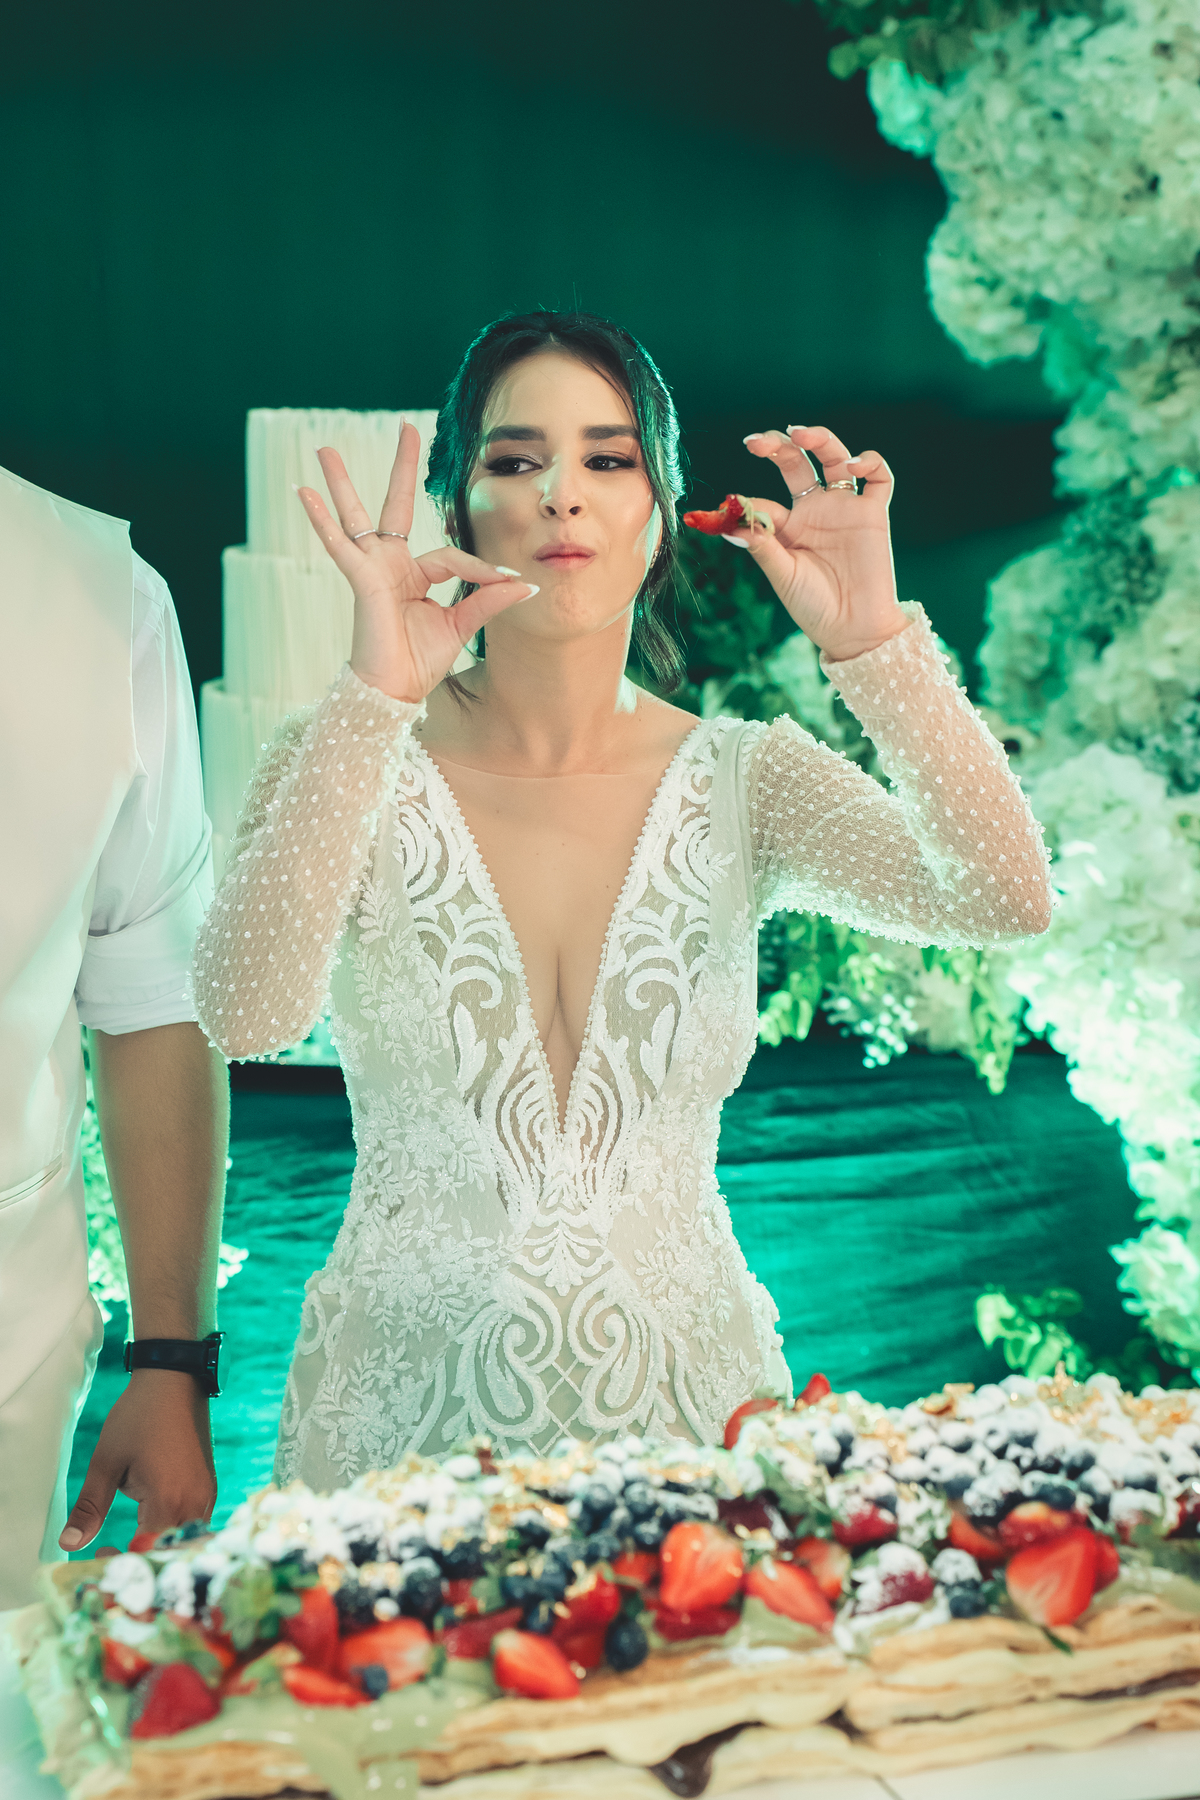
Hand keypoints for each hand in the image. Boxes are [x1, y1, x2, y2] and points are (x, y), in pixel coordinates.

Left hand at [59, 1372, 216, 1551]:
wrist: (174, 1379)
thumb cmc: (138, 1417)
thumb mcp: (106, 1461)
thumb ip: (89, 1507)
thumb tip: (69, 1544)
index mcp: (168, 1500)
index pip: (146, 1552)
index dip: (122, 1560)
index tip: (101, 1552)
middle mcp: (194, 1503)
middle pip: (169, 1552)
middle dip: (141, 1560)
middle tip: (112, 1550)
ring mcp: (206, 1496)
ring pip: (185, 1541)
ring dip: (159, 1547)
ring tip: (131, 1539)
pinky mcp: (209, 1487)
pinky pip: (194, 1524)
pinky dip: (173, 1532)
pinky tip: (152, 1523)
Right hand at [297, 421, 537, 701]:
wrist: (395, 690)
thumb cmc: (420, 661)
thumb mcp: (461, 624)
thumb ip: (488, 600)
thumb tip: (525, 584)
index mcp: (415, 574)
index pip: (452, 556)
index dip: (482, 569)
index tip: (509, 582)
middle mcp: (390, 565)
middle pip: (395, 505)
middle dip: (402, 467)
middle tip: (406, 427)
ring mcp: (372, 569)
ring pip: (356, 516)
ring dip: (340, 482)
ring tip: (323, 449)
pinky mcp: (360, 580)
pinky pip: (340, 545)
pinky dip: (321, 522)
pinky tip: (303, 493)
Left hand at [731, 425, 908, 661]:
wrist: (854, 630)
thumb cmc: (815, 608)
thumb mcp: (782, 576)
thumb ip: (761, 547)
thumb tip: (729, 523)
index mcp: (788, 527)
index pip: (765, 500)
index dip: (748, 501)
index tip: (732, 504)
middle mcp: (816, 511)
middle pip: (797, 463)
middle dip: (778, 445)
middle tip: (757, 441)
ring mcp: (845, 509)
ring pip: (834, 459)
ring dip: (819, 439)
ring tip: (800, 433)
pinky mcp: (874, 513)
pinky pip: (879, 478)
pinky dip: (870, 461)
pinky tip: (852, 464)